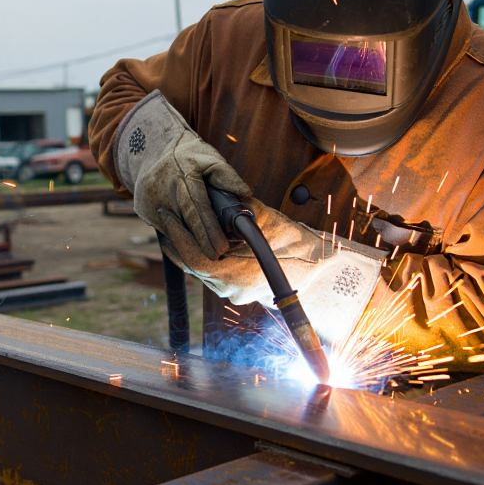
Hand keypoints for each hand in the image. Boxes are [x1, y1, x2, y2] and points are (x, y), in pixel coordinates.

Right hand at [113, 90, 249, 258]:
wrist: (150, 148)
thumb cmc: (187, 155)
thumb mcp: (209, 157)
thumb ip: (227, 176)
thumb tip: (245, 193)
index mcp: (184, 176)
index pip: (198, 208)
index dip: (209, 230)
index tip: (222, 248)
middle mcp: (164, 190)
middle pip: (185, 223)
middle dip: (202, 243)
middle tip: (217, 256)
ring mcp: (150, 200)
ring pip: (173, 229)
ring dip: (190, 240)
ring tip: (206, 248)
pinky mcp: (143, 208)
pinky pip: (163, 227)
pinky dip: (177, 234)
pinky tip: (187, 235)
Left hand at [161, 197, 386, 339]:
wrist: (318, 271)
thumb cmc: (296, 245)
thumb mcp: (270, 221)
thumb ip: (244, 209)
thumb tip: (220, 190)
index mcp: (237, 276)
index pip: (196, 258)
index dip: (179, 237)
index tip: (168, 216)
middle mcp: (231, 290)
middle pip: (192, 265)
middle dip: (176, 240)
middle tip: (165, 215)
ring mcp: (232, 294)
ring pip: (198, 271)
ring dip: (184, 248)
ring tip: (173, 223)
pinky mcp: (234, 291)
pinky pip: (208, 273)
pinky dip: (198, 255)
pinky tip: (191, 237)